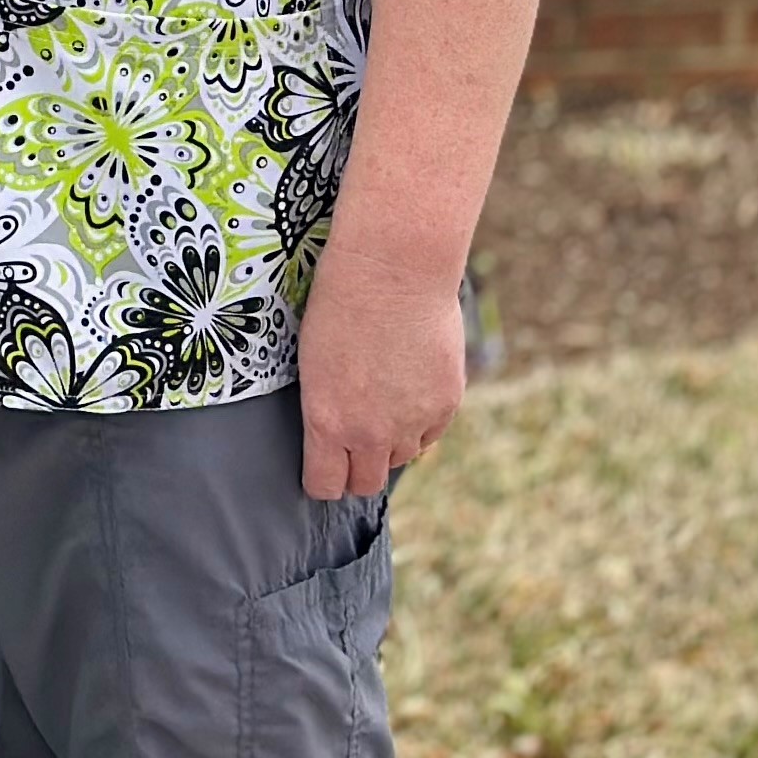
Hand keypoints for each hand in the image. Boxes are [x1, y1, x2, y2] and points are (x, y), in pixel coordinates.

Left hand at [295, 243, 463, 498]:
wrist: (392, 272)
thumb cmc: (338, 304)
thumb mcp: (313, 361)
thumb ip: (327, 407)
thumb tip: (335, 434)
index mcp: (328, 421)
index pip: (325, 484)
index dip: (321, 481)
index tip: (321, 471)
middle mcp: (371, 433)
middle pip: (366, 483)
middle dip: (355, 470)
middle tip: (350, 448)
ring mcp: (412, 422)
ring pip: (400, 458)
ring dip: (389, 443)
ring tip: (380, 404)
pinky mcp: (445, 406)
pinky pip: (429, 433)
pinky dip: (419, 421)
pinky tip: (407, 388)